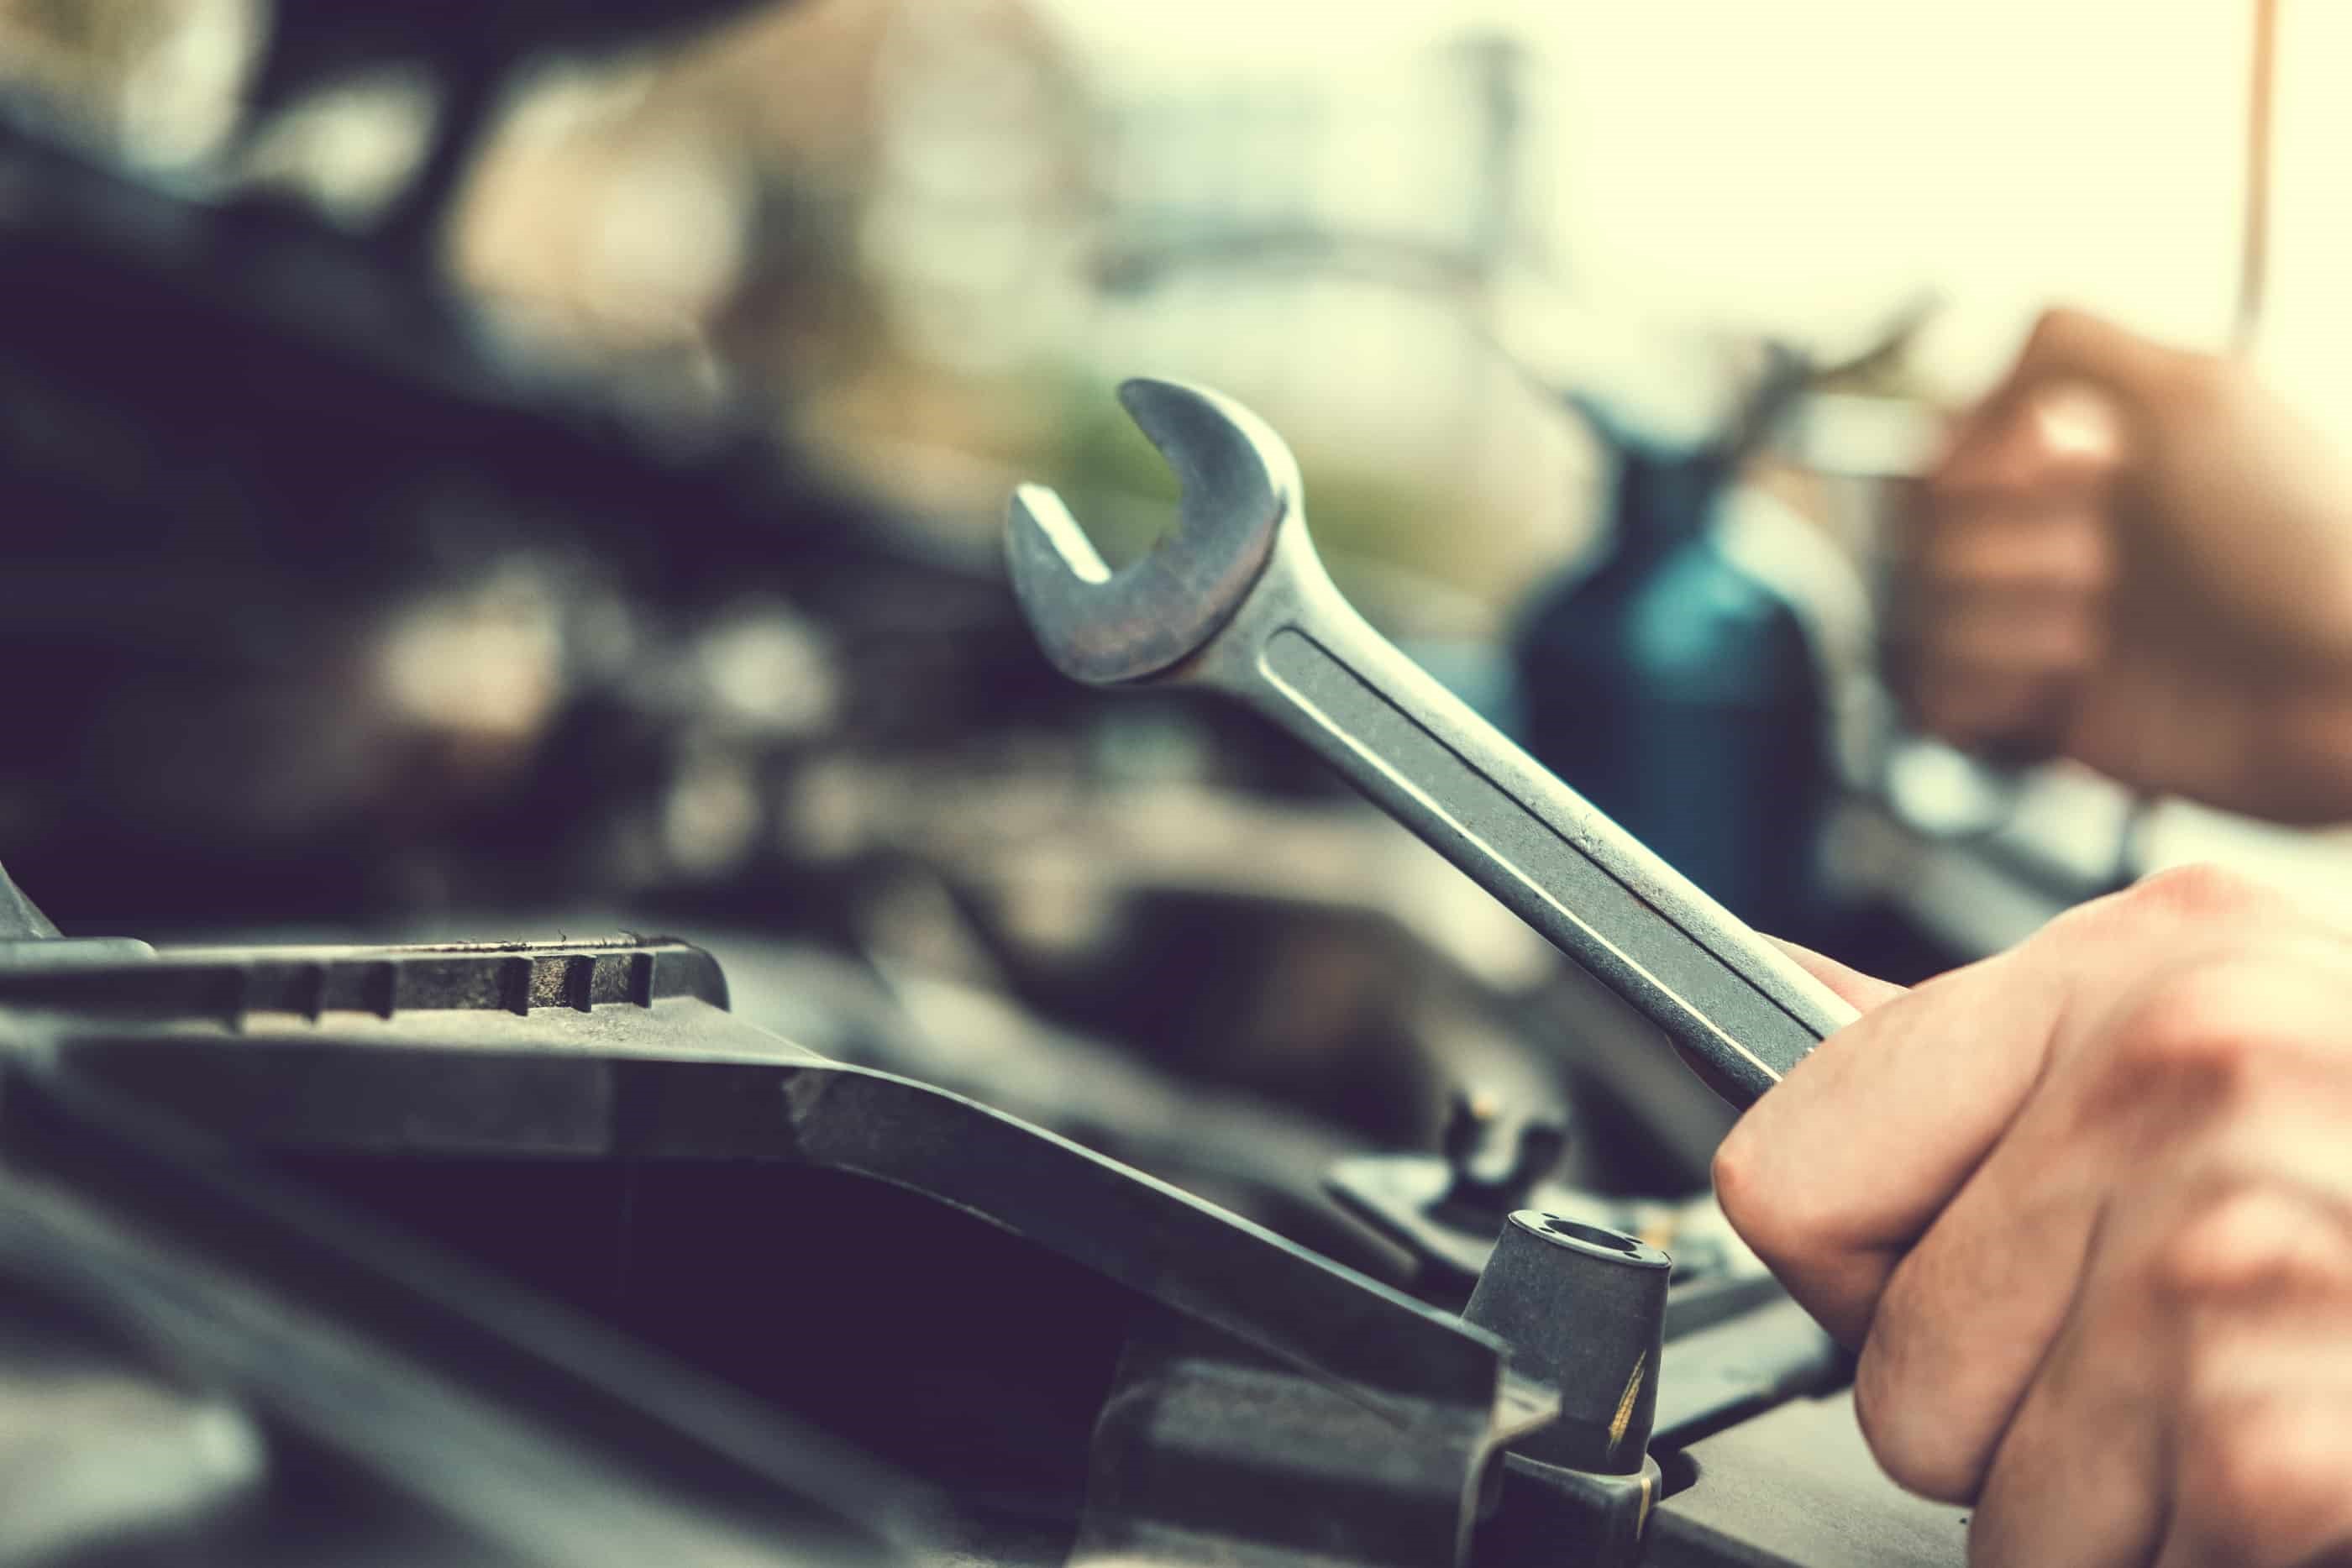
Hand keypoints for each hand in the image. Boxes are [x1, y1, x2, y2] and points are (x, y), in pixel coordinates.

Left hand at [1716, 865, 2351, 1566]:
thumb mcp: (2227, 1044)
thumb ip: (1996, 1055)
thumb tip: (1782, 1008)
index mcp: (2143, 963)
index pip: (1790, 1165)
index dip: (1867, 1274)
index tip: (1972, 1281)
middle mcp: (2188, 1070)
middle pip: (1898, 1367)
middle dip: (2023, 1417)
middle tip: (2196, 1356)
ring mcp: (2254, 1247)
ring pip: (2011, 1506)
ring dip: (2132, 1511)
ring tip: (2276, 1408)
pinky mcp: (2293, 1432)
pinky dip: (2222, 1561)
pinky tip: (2312, 1480)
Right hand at [1899, 308, 2351, 821]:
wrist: (2344, 692)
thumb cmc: (2292, 538)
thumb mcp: (2196, 394)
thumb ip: (2068, 349)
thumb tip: (1963, 402)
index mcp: (2091, 462)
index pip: (1947, 448)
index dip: (1965, 463)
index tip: (2027, 473)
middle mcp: (2058, 541)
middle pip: (1921, 532)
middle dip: (1993, 547)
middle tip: (2093, 566)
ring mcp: (2044, 631)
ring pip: (1919, 613)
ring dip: (1996, 623)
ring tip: (2085, 640)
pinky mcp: (2040, 718)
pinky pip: (1934, 699)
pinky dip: (1979, 691)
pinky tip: (2052, 689)